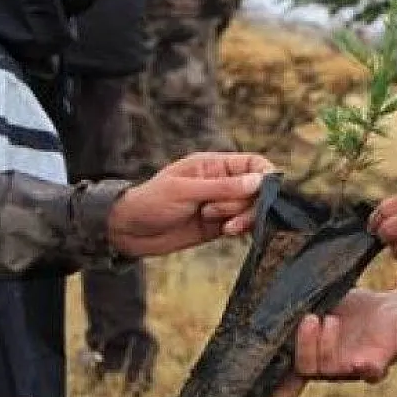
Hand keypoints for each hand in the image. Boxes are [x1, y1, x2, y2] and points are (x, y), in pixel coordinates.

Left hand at [109, 152, 272, 256]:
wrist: (129, 231)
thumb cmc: (152, 202)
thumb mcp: (185, 191)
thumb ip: (223, 188)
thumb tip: (259, 181)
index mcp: (213, 165)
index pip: (253, 164)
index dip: (266, 176)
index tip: (266, 193)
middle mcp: (221, 183)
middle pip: (257, 189)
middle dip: (247, 203)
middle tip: (220, 213)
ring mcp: (221, 205)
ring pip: (251, 209)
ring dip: (242, 218)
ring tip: (222, 227)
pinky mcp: (219, 226)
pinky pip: (241, 225)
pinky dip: (241, 230)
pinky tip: (228, 233)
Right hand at [262, 279, 396, 396]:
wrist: (396, 306)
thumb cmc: (357, 309)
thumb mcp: (322, 304)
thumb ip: (299, 308)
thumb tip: (268, 297)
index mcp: (315, 356)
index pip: (290, 377)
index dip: (276, 393)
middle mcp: (331, 368)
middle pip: (305, 369)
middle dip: (304, 345)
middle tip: (310, 318)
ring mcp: (353, 369)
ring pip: (328, 369)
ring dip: (325, 344)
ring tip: (331, 319)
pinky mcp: (378, 363)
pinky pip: (371, 373)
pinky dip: (364, 369)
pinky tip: (359, 362)